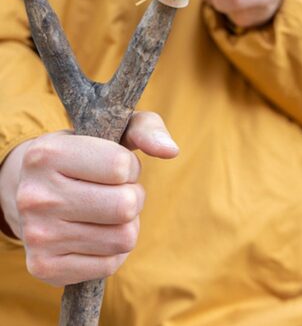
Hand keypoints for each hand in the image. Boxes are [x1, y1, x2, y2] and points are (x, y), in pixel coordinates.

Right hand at [0, 112, 177, 286]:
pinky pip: (110, 264)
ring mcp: (37, 235)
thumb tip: (171, 151)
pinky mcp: (44, 267)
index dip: (131, 168)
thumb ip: (146, 130)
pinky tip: (95, 233)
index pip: (121, 167)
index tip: (115, 167)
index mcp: (47, 153)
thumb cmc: (88, 155)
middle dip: (133, 197)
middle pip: (126, 206)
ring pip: (124, 238)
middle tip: (115, 192)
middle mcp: (35, 195)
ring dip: (126, 224)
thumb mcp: (114, 130)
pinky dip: (113, 250)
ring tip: (105, 211)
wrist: (34, 191)